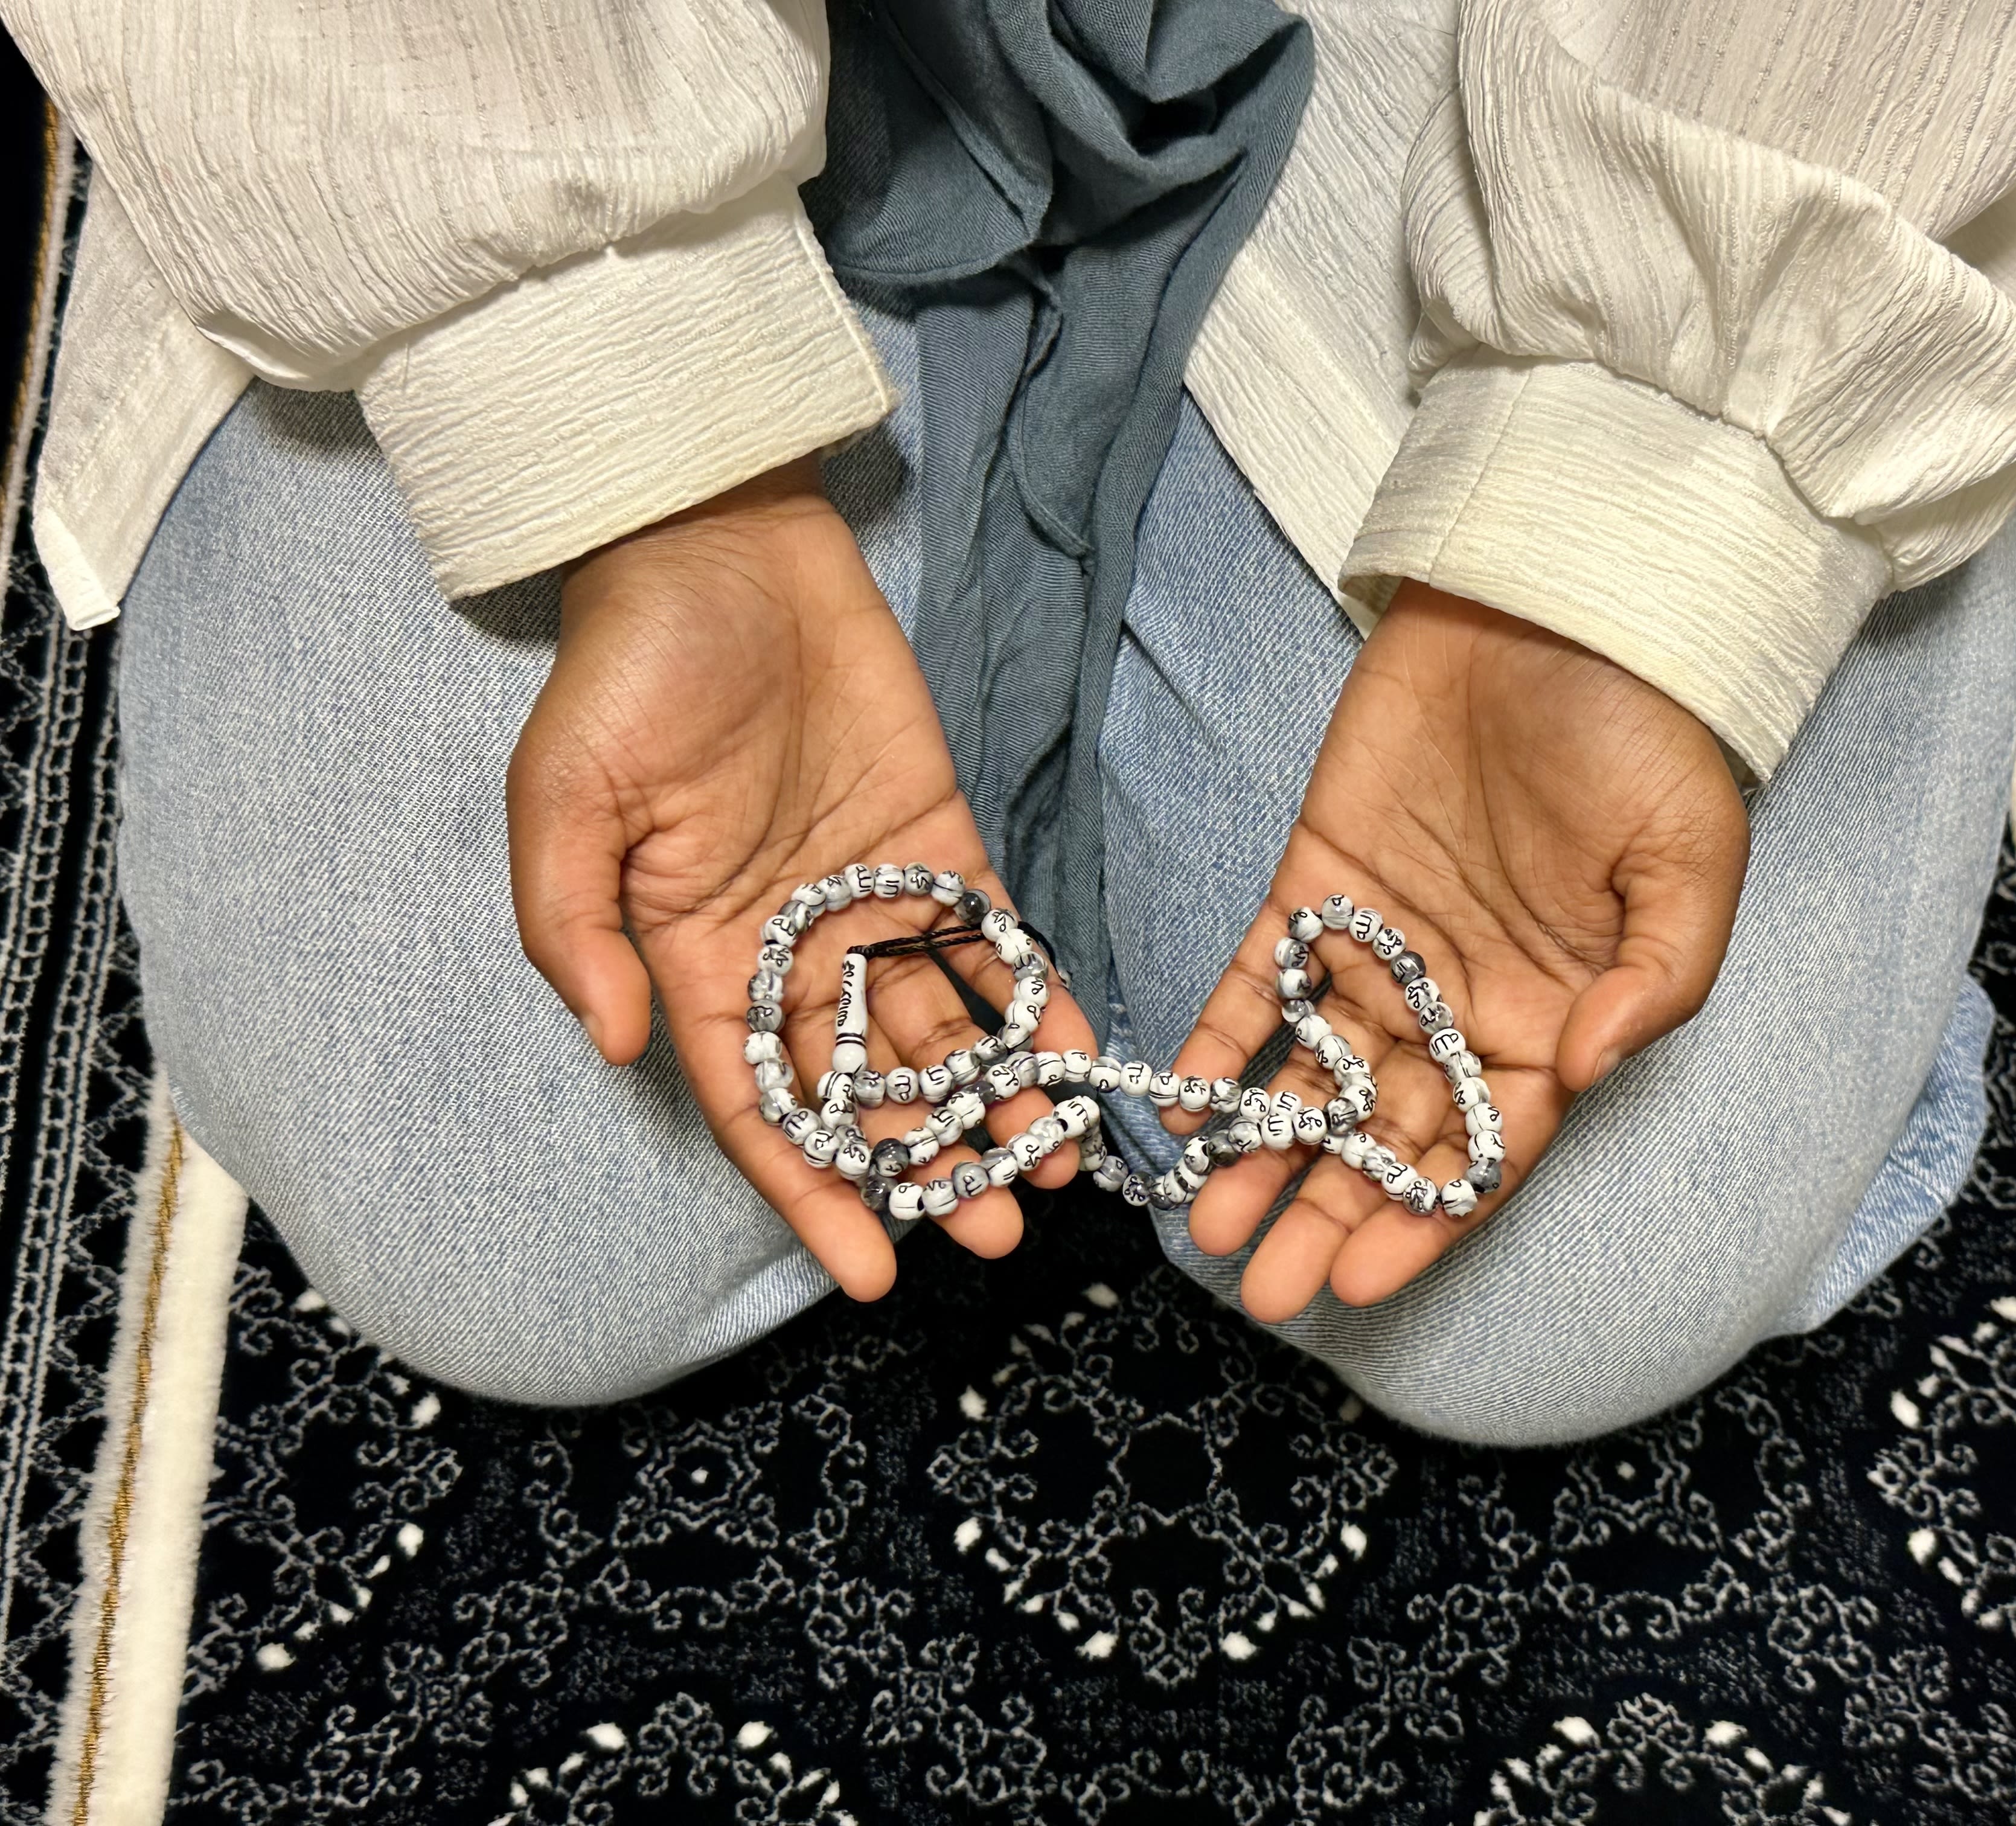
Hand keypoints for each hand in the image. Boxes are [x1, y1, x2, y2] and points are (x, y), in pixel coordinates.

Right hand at [506, 458, 1099, 1299]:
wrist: (719, 546)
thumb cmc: (627, 672)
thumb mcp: (566, 798)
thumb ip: (573, 926)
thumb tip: (617, 1043)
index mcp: (697, 956)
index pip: (761, 1104)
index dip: (813, 1189)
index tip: (869, 1269)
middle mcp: (789, 946)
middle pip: (866, 1084)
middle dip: (927, 1164)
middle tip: (997, 1233)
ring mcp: (871, 897)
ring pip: (942, 1030)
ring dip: (994, 1103)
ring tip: (1056, 1173)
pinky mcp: (939, 840)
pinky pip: (993, 940)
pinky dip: (1035, 1000)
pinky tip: (1080, 1059)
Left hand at [1165, 581, 1748, 1321]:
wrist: (1562, 606)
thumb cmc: (1646, 738)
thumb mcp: (1688, 861)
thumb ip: (1653, 978)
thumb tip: (1584, 1070)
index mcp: (1555, 1016)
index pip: (1483, 1149)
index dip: (1424, 1218)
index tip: (1362, 1279)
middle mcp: (1462, 1003)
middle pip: (1386, 1135)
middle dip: (1327, 1214)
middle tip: (1263, 1288)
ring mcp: (1383, 948)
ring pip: (1315, 1078)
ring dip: (1264, 1154)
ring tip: (1206, 1227)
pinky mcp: (1317, 884)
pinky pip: (1259, 981)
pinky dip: (1222, 1045)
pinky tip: (1184, 1108)